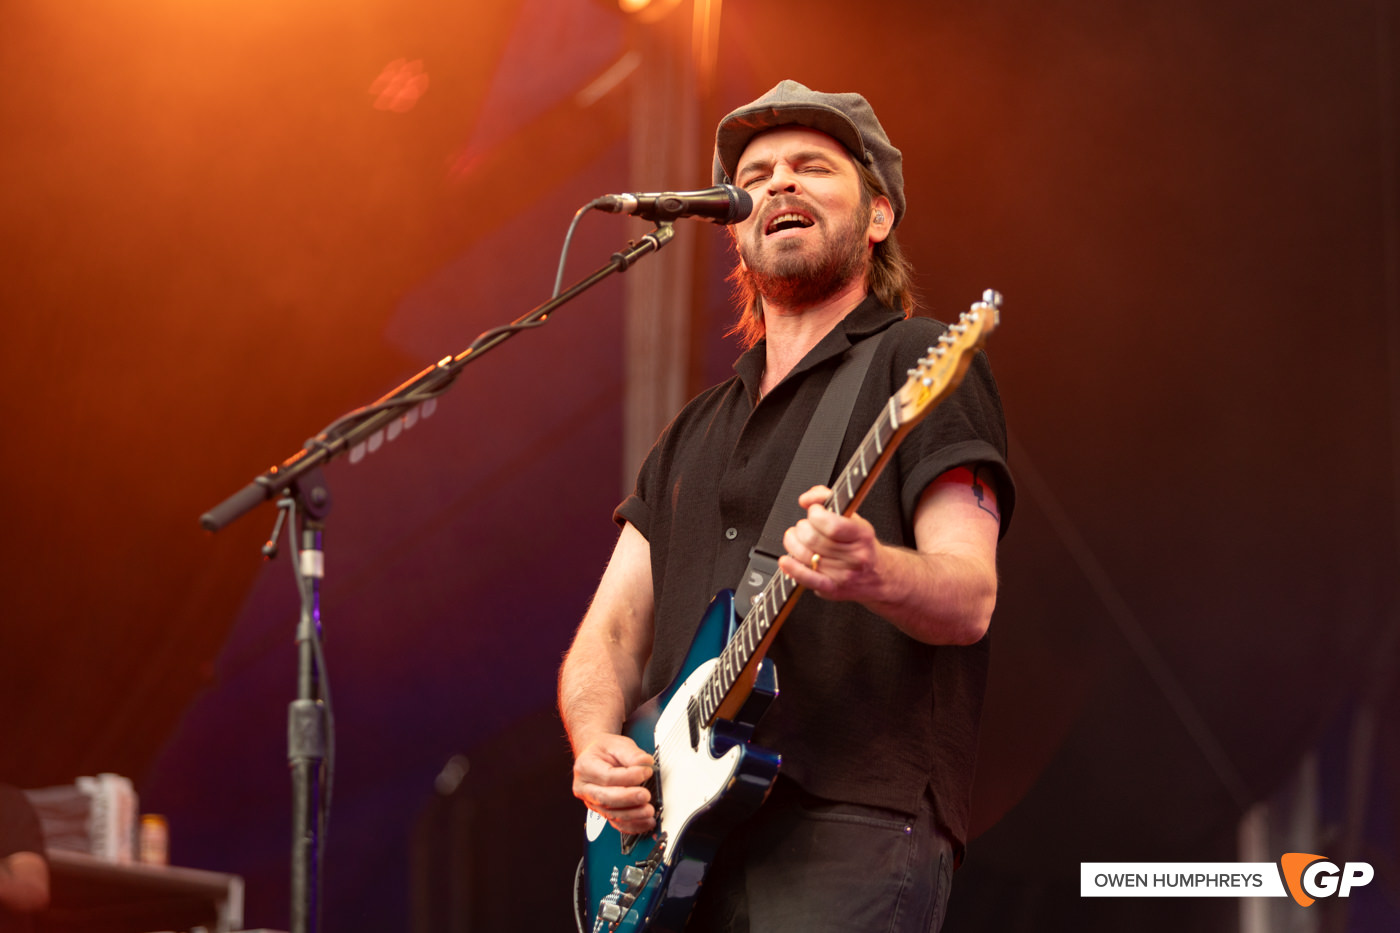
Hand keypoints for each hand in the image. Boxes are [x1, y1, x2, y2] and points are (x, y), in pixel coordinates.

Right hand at [572, 733, 656, 833]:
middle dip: (628, 799)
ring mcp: (592, 802)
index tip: (646, 772)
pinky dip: (632, 826)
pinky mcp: (602, 812)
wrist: (596, 757)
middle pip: (605, 798)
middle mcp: (585, 788)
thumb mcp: (617, 744)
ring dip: (632, 815)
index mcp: (585, 767)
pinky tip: (646, 822)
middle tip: (646, 795)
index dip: (628, 776)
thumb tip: (645, 763)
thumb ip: (632, 754)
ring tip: (649, 811)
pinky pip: (616, 823)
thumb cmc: (605, 751)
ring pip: (611, 814)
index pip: (607, 776)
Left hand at [778, 485, 885, 602]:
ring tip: (798, 539)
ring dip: (793, 543)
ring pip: (805, 555)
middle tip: (805, 526)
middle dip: (802, 528)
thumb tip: (806, 499)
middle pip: (813, 539)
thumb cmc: (862, 545)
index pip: (832, 525)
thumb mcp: (854, 518)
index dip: (816, 514)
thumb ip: (829, 500)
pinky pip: (807, 579)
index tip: (814, 511)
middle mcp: (855, 557)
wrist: (879, 576)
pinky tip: (786, 560)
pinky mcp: (831, 589)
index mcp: (862, 535)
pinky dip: (793, 568)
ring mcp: (843, 575)